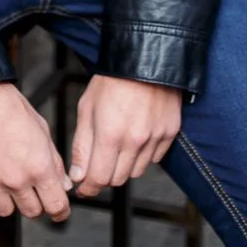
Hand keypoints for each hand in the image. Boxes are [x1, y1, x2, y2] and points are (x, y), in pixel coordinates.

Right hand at [0, 81, 72, 220]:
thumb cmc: (9, 107)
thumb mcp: (42, 129)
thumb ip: (54, 161)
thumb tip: (62, 183)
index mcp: (39, 167)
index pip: (56, 206)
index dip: (60, 211)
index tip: (58, 211)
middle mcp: (16, 180)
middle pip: (31, 212)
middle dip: (34, 203)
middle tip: (29, 189)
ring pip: (4, 211)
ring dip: (7, 199)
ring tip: (3, 178)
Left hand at [69, 75, 181, 195]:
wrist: (145, 58)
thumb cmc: (112, 81)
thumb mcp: (87, 108)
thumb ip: (82, 146)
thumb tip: (78, 176)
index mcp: (110, 135)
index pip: (99, 179)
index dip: (89, 188)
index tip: (84, 188)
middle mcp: (135, 141)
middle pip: (118, 179)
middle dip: (105, 175)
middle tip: (98, 162)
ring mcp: (155, 138)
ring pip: (137, 171)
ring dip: (125, 166)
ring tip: (118, 144)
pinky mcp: (169, 134)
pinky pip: (154, 158)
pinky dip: (143, 155)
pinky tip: (136, 137)